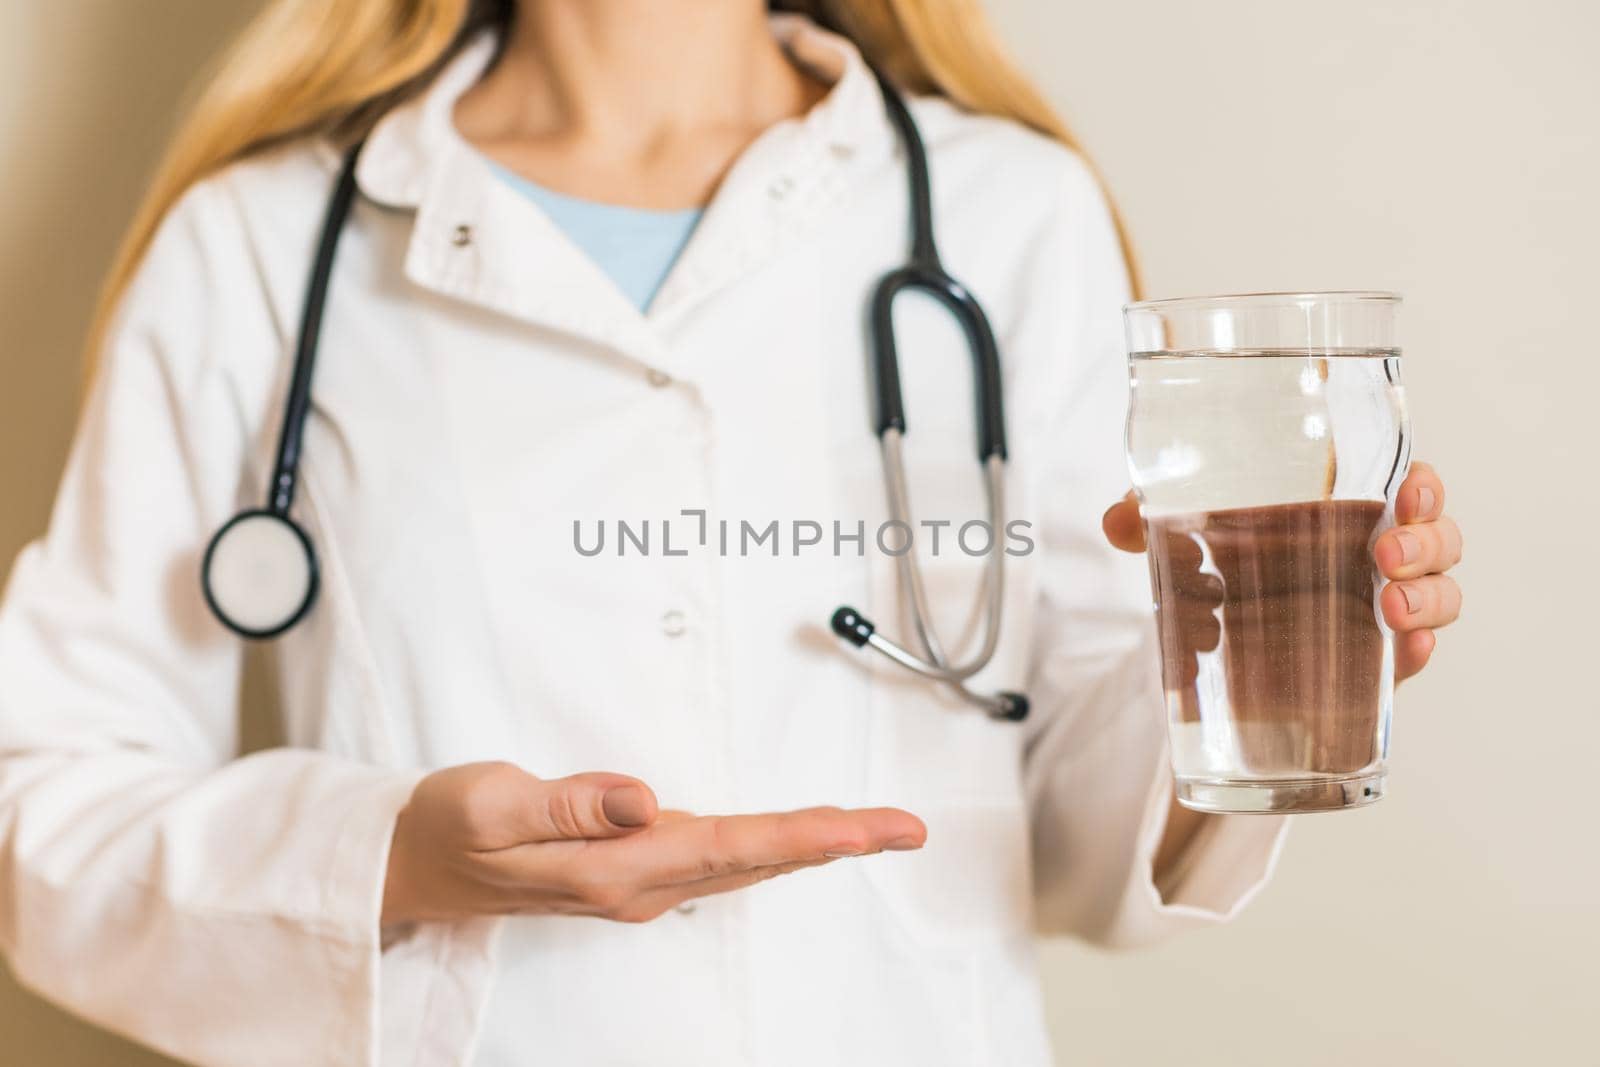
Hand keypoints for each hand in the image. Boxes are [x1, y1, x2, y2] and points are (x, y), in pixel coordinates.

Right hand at [381, 761, 925, 925]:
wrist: (414, 867)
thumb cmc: (449, 829)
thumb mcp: (489, 804)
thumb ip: (569, 804)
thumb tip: (644, 799)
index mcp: (612, 871)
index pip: (730, 847)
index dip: (806, 834)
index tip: (867, 829)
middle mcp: (638, 884)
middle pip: (757, 858)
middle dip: (837, 841)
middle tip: (907, 827)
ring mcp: (639, 882)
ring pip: (746, 861)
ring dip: (813, 843)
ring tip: (876, 828)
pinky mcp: (633, 869)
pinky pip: (721, 858)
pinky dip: (772, 844)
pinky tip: (799, 838)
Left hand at [1101, 461, 1462, 680]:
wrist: (1211, 638)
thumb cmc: (1221, 560)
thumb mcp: (1186, 531)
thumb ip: (1152, 518)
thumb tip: (1118, 520)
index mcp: (1346, 508)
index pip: (1412, 485)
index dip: (1425, 486)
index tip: (1407, 492)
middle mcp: (1375, 554)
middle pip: (1438, 539)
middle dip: (1425, 545)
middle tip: (1385, 557)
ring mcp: (1379, 609)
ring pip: (1441, 594)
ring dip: (1429, 598)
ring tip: (1391, 609)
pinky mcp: (1369, 662)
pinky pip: (1410, 656)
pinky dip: (1416, 651)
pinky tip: (1408, 649)